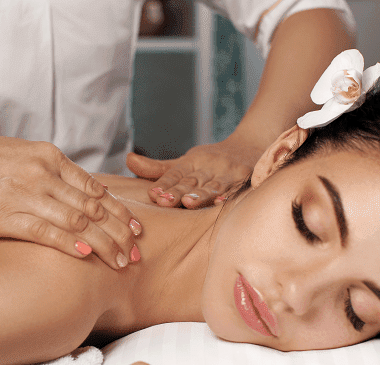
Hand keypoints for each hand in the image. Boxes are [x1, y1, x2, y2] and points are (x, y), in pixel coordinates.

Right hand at [0, 128, 141, 269]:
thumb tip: (83, 192)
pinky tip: (87, 256)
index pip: (96, 189)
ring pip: (77, 221)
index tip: (137, 231)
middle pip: (93, 207)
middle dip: (120, 233)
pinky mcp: (3, 214)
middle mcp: (43, 174)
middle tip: (138, 254)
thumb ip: (54, 172)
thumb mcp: (25, 154)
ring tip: (121, 262)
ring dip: (103, 244)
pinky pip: (44, 230)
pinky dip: (69, 243)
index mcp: (51, 158)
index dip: (120, 213)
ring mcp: (24, 193)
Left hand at [127, 136, 264, 208]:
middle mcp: (208, 165)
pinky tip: (221, 203)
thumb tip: (128, 160)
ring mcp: (227, 172)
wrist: (251, 146)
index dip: (164, 184)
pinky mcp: (245, 178)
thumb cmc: (211, 160)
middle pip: (191, 181)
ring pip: (212, 185)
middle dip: (178, 191)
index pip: (175, 174)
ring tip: (188, 203)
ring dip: (201, 194)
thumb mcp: (184, 162)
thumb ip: (157, 168)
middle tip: (164, 201)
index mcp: (191, 162)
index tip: (153, 195)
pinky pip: (236, 188)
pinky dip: (229, 195)